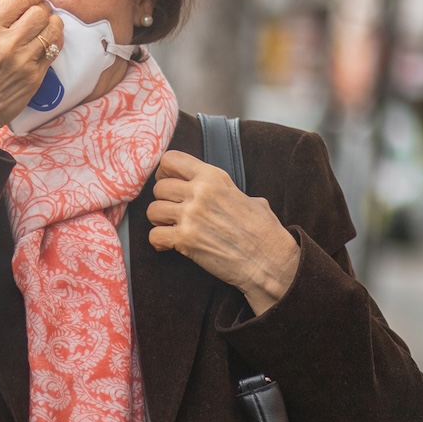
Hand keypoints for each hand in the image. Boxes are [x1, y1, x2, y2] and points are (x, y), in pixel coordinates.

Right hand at [0, 0, 65, 144]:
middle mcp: (5, 43)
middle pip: (39, 11)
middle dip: (39, 8)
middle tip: (36, 12)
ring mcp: (22, 61)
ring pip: (52, 28)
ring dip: (49, 24)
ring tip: (42, 27)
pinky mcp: (34, 78)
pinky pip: (54, 50)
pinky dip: (52, 42)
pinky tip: (43, 44)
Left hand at [146, 150, 300, 314]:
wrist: (270, 261)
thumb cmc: (264, 232)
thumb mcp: (250, 198)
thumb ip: (226, 192)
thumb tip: (219, 193)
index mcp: (214, 177)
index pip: (171, 160)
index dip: (165, 172)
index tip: (169, 182)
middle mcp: (200, 192)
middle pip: (158, 187)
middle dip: (163, 201)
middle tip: (173, 212)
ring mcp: (191, 216)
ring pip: (152, 211)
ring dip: (159, 222)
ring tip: (171, 228)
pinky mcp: (185, 239)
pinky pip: (154, 236)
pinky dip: (158, 242)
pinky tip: (169, 245)